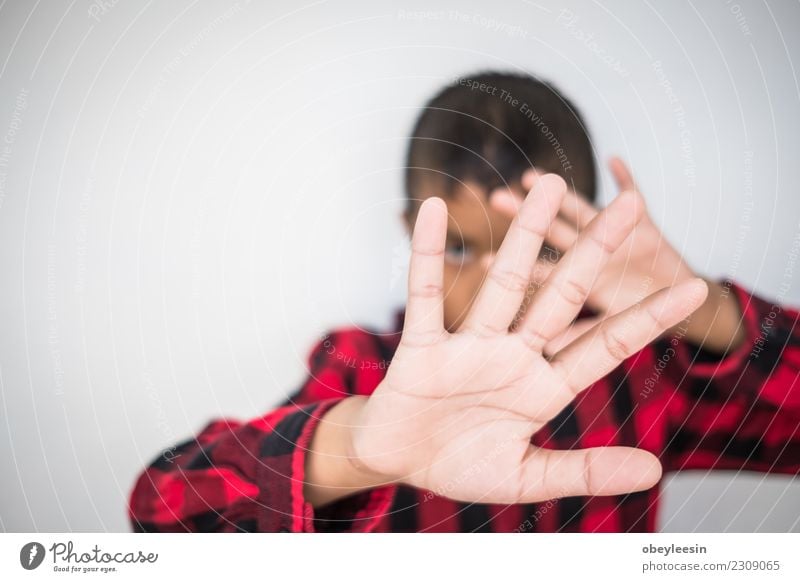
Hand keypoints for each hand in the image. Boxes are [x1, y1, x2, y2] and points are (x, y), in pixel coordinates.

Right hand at [348, 174, 707, 503]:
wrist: (399, 461)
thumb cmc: (460, 466)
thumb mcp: (527, 478)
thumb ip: (586, 472)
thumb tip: (655, 471)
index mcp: (544, 387)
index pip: (606, 345)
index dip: (649, 318)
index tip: (693, 286)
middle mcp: (514, 355)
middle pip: (562, 295)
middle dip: (597, 251)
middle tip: (631, 206)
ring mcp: (470, 346)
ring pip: (503, 283)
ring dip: (525, 235)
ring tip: (551, 183)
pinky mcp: (424, 344)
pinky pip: (425, 293)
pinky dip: (427, 253)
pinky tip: (434, 210)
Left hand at [491, 158, 740, 354]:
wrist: (690, 309)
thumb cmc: (645, 324)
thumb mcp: (612, 333)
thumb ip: (582, 335)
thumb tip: (548, 346)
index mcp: (576, 294)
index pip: (538, 278)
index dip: (512, 269)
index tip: (483, 262)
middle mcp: (588, 262)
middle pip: (550, 238)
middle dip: (525, 219)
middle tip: (495, 200)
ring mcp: (614, 241)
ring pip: (580, 213)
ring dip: (560, 195)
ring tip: (530, 175)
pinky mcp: (646, 226)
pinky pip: (636, 196)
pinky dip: (627, 178)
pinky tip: (614, 159)